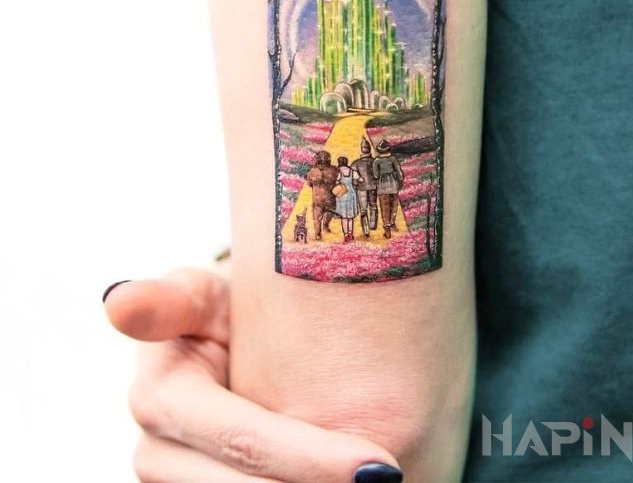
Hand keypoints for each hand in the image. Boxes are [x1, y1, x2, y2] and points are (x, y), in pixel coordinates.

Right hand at [103, 267, 401, 482]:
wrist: (225, 339)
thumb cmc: (221, 308)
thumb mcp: (199, 293)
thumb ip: (168, 299)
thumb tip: (116, 300)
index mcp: (159, 396)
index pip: (240, 438)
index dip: (306, 458)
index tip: (377, 467)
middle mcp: (159, 452)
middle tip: (391, 478)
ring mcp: (177, 478)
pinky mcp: (200, 482)